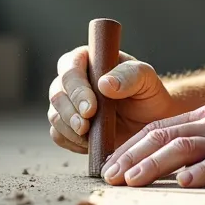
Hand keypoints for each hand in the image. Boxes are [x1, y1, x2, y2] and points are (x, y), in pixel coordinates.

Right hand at [46, 46, 177, 153]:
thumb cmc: (148, 95)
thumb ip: (129, 75)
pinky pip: (58, 135)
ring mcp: (68, 105)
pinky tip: (88, 144)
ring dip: (68, 128)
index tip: (90, 108)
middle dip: (69, 112)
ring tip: (88, 137)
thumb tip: (104, 83)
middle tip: (85, 126)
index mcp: (88, 60)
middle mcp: (73, 81)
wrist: (150, 123)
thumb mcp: (147, 79)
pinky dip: (70, 142)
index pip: (70, 68)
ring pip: (54, 115)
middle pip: (57, 93)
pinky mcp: (69, 128)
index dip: (76, 89)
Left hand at [101, 104, 204, 187]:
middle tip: (110, 175)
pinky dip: (199, 172)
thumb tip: (166, 163)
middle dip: (132, 155)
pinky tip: (183, 182)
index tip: (110, 164)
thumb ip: (200, 140)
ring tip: (133, 180)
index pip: (157, 129)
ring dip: (154, 164)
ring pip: (183, 147)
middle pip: (163, 136)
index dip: (130, 146)